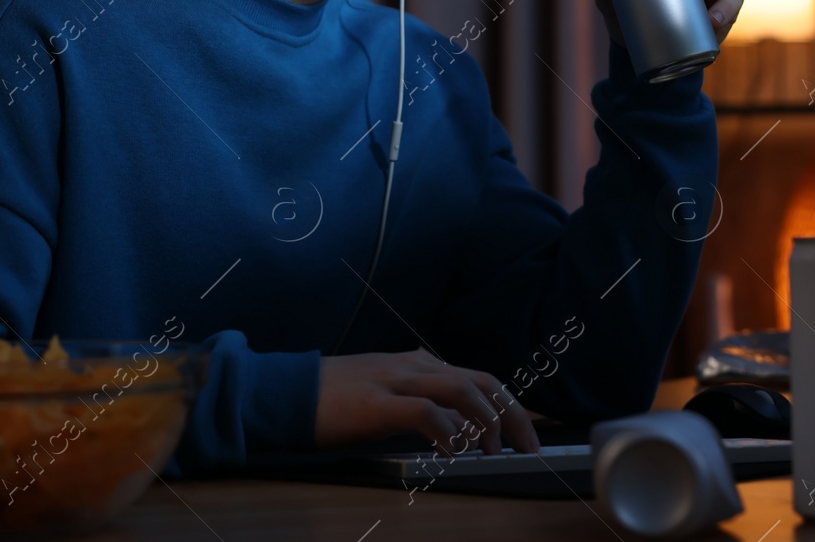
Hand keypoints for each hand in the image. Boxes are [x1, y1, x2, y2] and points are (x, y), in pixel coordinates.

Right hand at [314, 348, 540, 454]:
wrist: (287, 392)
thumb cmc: (332, 399)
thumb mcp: (384, 394)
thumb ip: (417, 403)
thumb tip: (455, 432)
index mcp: (417, 363)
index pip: (477, 377)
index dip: (506, 405)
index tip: (523, 432)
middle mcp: (413, 366)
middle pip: (480, 381)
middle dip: (510, 414)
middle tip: (527, 446)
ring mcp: (395, 381)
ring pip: (460, 390)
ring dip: (485, 422)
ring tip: (492, 451)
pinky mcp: (377, 403)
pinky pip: (425, 412)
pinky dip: (448, 431)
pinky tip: (455, 451)